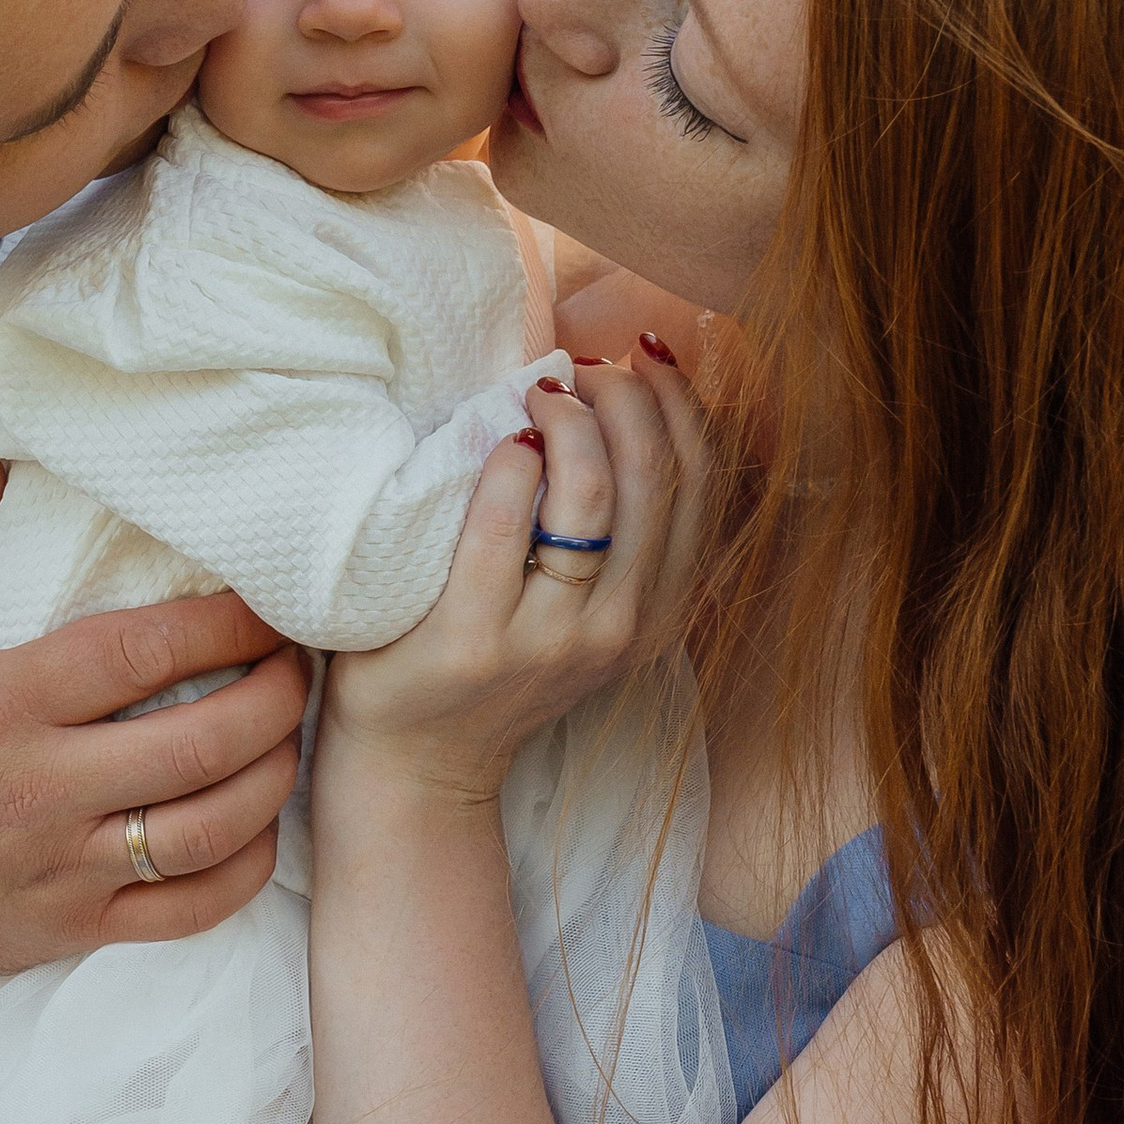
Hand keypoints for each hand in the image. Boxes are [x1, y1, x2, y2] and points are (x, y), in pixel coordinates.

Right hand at [0, 460, 308, 984]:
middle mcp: (43, 788)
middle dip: (276, 696)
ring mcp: (65, 866)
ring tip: (290, 734)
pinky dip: (245, 869)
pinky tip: (258, 826)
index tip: (269, 601)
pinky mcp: (77, 928)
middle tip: (298, 664)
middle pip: (202, 742)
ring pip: (211, 829)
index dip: (228, 623)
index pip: (143, 653)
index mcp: (1, 704)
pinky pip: (191, 910)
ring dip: (273, 777)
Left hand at [317, 354, 709, 811]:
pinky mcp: (475, 638)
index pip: (703, 484)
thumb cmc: (494, 663)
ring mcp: (550, 639)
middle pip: (655, 478)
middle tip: (582, 371)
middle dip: (626, 396)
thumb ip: (614, 536)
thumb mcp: (582, 611)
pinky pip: (503, 521)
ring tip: (539, 395)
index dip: (682, 404)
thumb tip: (628, 402)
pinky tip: (501, 438)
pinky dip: (509, 461)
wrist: (420, 765)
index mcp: (658, 613)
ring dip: (570, 419)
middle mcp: (619, 629)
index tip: (643, 358)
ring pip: (591, 494)